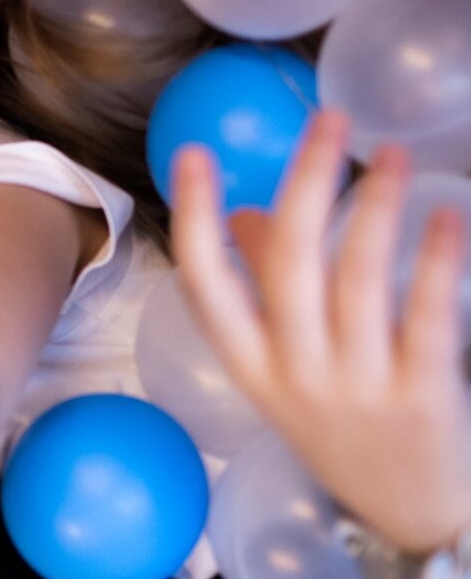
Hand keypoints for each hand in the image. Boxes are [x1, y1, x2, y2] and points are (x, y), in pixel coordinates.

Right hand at [171, 111, 470, 552]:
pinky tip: (446, 215)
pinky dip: (437, 259)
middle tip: (330, 121)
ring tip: (393, 155)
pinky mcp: (422, 396)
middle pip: (288, 263)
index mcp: (250, 367)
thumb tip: (252, 215)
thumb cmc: (343, 428)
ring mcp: (358, 387)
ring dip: (374, 205)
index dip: (193, 217)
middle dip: (306, 181)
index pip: (205, 285)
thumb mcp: (286, 371)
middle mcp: (294, 374)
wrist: (410, 515)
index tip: (190, 155)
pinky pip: (427, 316)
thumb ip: (267, 294)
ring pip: (358, 278)